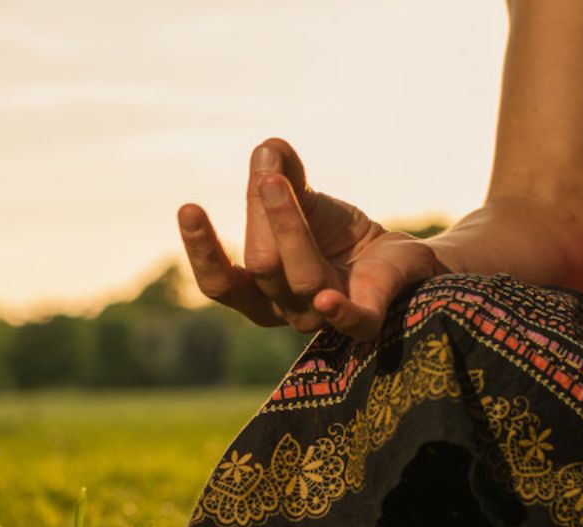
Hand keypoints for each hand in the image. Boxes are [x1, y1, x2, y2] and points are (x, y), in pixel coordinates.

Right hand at [178, 138, 448, 339]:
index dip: (203, 249)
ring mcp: (321, 318)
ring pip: (301, 278)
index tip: (189, 208)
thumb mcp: (305, 200)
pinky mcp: (364, 319)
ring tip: (279, 183)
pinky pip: (350, 322)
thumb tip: (267, 148)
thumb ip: (283, 176)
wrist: (394, 253)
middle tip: (267, 175)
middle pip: (263, 266)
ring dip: (290, 229)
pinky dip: (337, 311)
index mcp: (257, 291)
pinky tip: (325, 297)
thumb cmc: (338, 234)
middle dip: (262, 216)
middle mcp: (283, 309)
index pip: (219, 283)